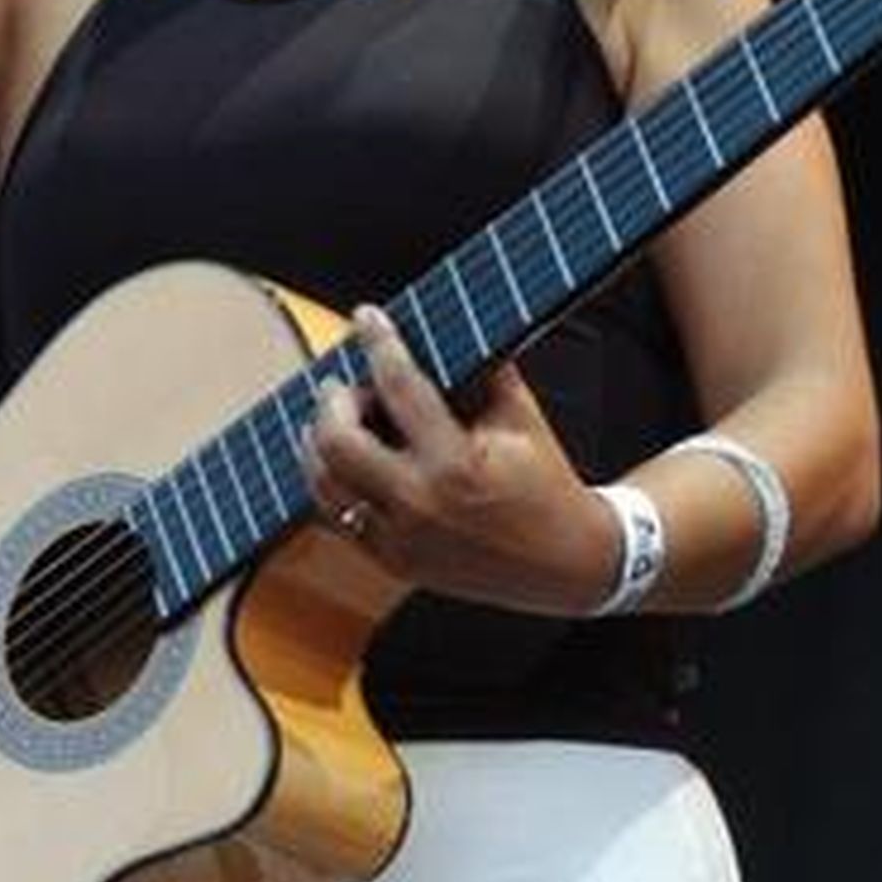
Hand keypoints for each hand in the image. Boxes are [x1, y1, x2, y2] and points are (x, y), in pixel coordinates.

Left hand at [301, 306, 619, 613]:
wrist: (564, 562)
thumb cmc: (545, 485)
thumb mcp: (521, 418)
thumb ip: (481, 369)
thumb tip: (439, 327)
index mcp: (456, 463)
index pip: (400, 387)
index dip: (378, 343)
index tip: (366, 318)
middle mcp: (420, 504)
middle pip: (337, 442)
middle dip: (333, 402)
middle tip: (342, 384)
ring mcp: (401, 539)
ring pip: (324, 484)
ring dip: (317, 443)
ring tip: (334, 420)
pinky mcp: (393, 561)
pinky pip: (335, 518)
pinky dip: (330, 482)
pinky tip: (340, 460)